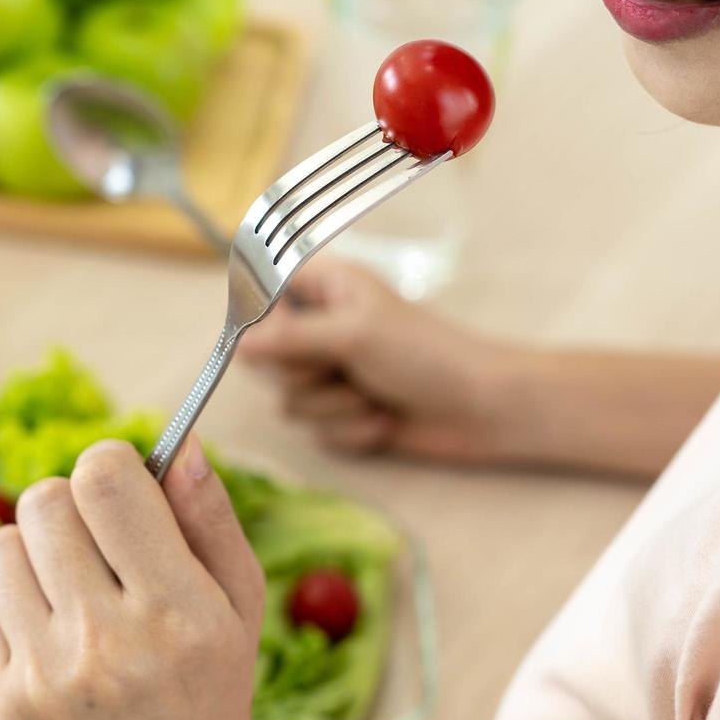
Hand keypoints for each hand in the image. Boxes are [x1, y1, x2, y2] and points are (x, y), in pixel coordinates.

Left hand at [0, 439, 331, 719]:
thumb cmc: (212, 684)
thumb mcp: (238, 600)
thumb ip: (209, 515)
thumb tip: (176, 442)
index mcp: (175, 613)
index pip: (104, 480)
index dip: (112, 465)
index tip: (122, 485)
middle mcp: (104, 648)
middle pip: (45, 500)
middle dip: (73, 507)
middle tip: (100, 544)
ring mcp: (43, 684)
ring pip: (0, 548)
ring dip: (37, 554)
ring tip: (74, 591)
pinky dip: (17, 610)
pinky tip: (57, 644)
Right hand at [240, 259, 518, 461]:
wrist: (483, 410)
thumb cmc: (429, 354)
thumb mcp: (356, 334)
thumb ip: (292, 338)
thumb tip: (236, 345)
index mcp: (324, 288)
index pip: (260, 293)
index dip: (262, 320)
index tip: (284, 337)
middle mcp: (320, 329)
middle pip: (265, 358)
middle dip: (306, 375)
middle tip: (344, 369)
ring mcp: (330, 374)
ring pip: (288, 400)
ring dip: (334, 406)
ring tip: (374, 395)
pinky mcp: (341, 415)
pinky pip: (314, 431)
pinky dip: (350, 430)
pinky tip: (384, 420)